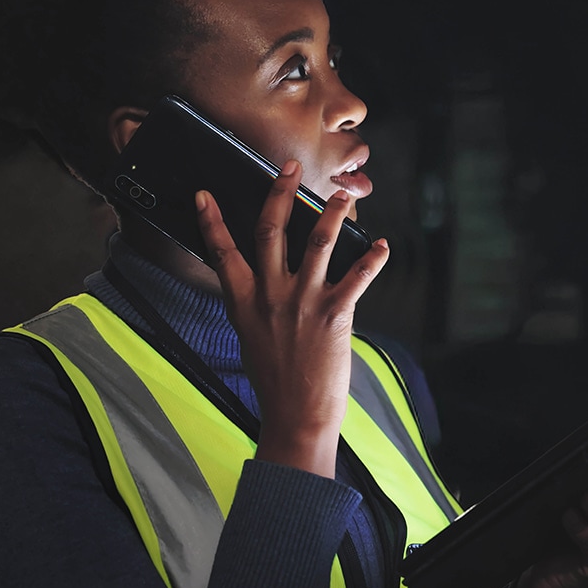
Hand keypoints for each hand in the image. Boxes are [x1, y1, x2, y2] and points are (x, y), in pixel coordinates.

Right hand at [195, 160, 389, 478]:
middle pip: (271, 232)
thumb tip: (264, 278)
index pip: (223, 253)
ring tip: (343, 196)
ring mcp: (301, 303)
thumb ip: (257, 303)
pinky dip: (372, 260)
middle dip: (280, 195)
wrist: (295, 418)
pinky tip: (383, 246)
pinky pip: (357, 278)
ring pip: (318, 243)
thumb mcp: (251, 337)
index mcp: (245, 303)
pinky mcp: (333, 316)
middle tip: (289, 169)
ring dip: (333, 215)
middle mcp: (270, 297)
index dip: (212, 221)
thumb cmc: (275, 380)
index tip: (204, 194)